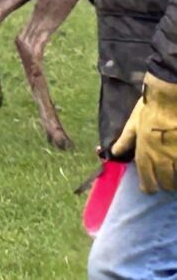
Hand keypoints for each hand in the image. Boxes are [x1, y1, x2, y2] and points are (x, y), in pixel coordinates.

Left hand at [111, 72, 176, 192]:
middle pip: (165, 182)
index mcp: (145, 151)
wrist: (170, 96)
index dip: (147, 186)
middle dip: (164, 184)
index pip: (146, 177)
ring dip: (174, 179)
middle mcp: (162, 157)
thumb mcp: (133, 123)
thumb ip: (125, 140)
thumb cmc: (150, 108)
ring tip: (172, 176)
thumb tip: (114, 152)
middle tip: (164, 183)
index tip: (148, 189)